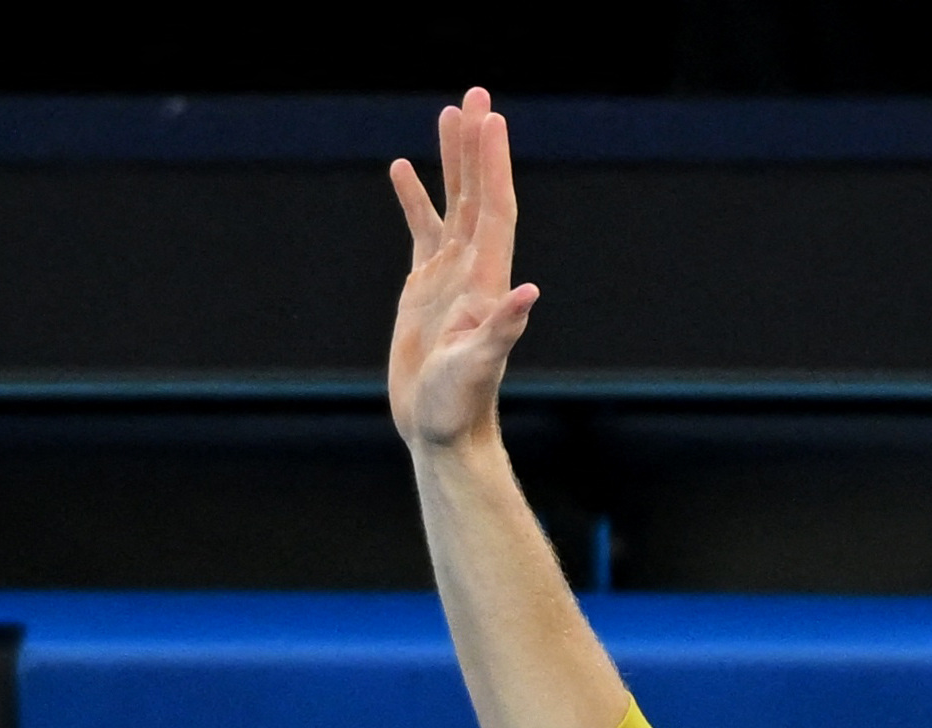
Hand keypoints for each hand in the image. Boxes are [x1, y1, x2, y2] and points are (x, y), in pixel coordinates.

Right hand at [387, 89, 539, 453]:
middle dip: (476, 145)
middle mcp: (473, 271)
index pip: (495, 209)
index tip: (491, 119)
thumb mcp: (480, 367)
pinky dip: (415, 200)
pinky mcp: (424, 289)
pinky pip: (421, 231)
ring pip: (452, 204)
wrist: (442, 430)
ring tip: (448, 113)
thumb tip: (527, 294)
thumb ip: (502, 330)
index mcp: (487, 281)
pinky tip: (403, 170)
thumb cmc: (460, 405)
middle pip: (477, 193)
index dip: (494, 165)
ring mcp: (449, 277)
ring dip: (451, 160)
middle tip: (475, 93)